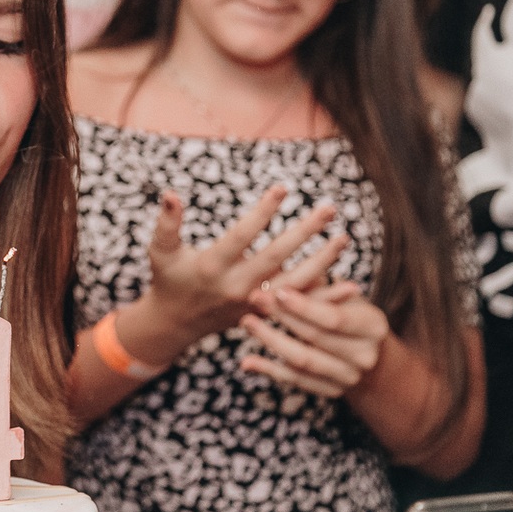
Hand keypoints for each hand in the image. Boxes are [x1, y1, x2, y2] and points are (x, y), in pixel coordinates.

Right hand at [146, 186, 338, 343]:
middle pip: (277, 257)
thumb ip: (166, 223)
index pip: (242, 236)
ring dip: (323, 262)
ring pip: (295, 283)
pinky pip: (300, 307)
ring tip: (343, 237)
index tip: (283, 188)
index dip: (263, 212)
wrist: (177, 323)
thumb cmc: (169, 278)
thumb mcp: (161, 251)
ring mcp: (253, 303)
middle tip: (329, 209)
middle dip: (304, 232)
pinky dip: (325, 298)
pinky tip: (351, 285)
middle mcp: (236, 286)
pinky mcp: (265, 314)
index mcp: (212, 266)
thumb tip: (169, 193)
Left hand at [239, 283, 388, 396]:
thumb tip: (283, 284)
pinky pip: (295, 381)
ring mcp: (349, 377)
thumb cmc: (344, 309)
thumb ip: (317, 287)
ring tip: (246, 322)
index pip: (335, 318)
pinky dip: (269, 370)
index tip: (278, 291)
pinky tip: (247, 362)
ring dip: (271, 341)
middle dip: (282, 317)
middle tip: (254, 298)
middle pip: (316, 338)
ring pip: (303, 361)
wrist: (361, 347)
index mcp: (374, 326)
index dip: (305, 306)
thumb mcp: (338, 293)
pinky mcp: (331, 390)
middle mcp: (366, 356)